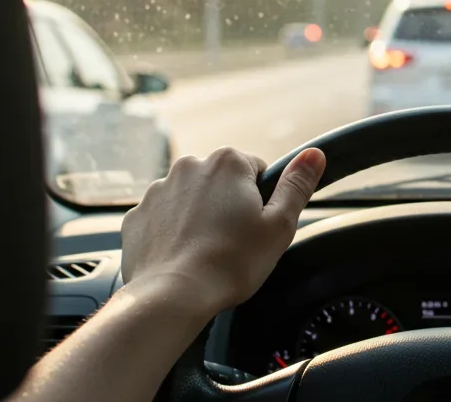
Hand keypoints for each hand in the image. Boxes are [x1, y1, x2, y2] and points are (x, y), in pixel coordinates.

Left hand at [120, 146, 325, 318]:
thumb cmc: (231, 263)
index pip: (257, 171)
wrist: (172, 296)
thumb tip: (314, 154)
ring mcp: (158, 189)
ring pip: (191, 199)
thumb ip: (297, 185)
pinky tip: (182, 257)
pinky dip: (173, 233)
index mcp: (228, 162)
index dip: (261, 201)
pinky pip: (163, 218)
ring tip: (206, 253)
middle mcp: (189, 166)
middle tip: (234, 243)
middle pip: (222, 182)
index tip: (256, 227)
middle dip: (229, 206)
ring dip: (200, 218)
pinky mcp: (136, 215)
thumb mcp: (279, 225)